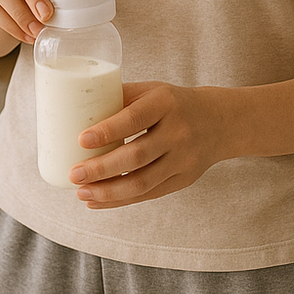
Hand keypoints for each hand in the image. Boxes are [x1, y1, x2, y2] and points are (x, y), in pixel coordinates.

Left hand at [68, 81, 226, 208]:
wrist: (219, 121)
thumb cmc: (173, 103)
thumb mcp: (152, 91)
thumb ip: (119, 98)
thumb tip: (75, 108)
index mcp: (166, 103)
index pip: (134, 119)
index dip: (107, 131)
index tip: (81, 140)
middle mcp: (178, 132)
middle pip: (136, 156)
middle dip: (101, 169)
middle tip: (74, 174)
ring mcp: (183, 159)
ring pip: (143, 182)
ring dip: (108, 192)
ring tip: (82, 193)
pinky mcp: (184, 180)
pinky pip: (149, 194)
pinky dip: (121, 200)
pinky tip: (97, 202)